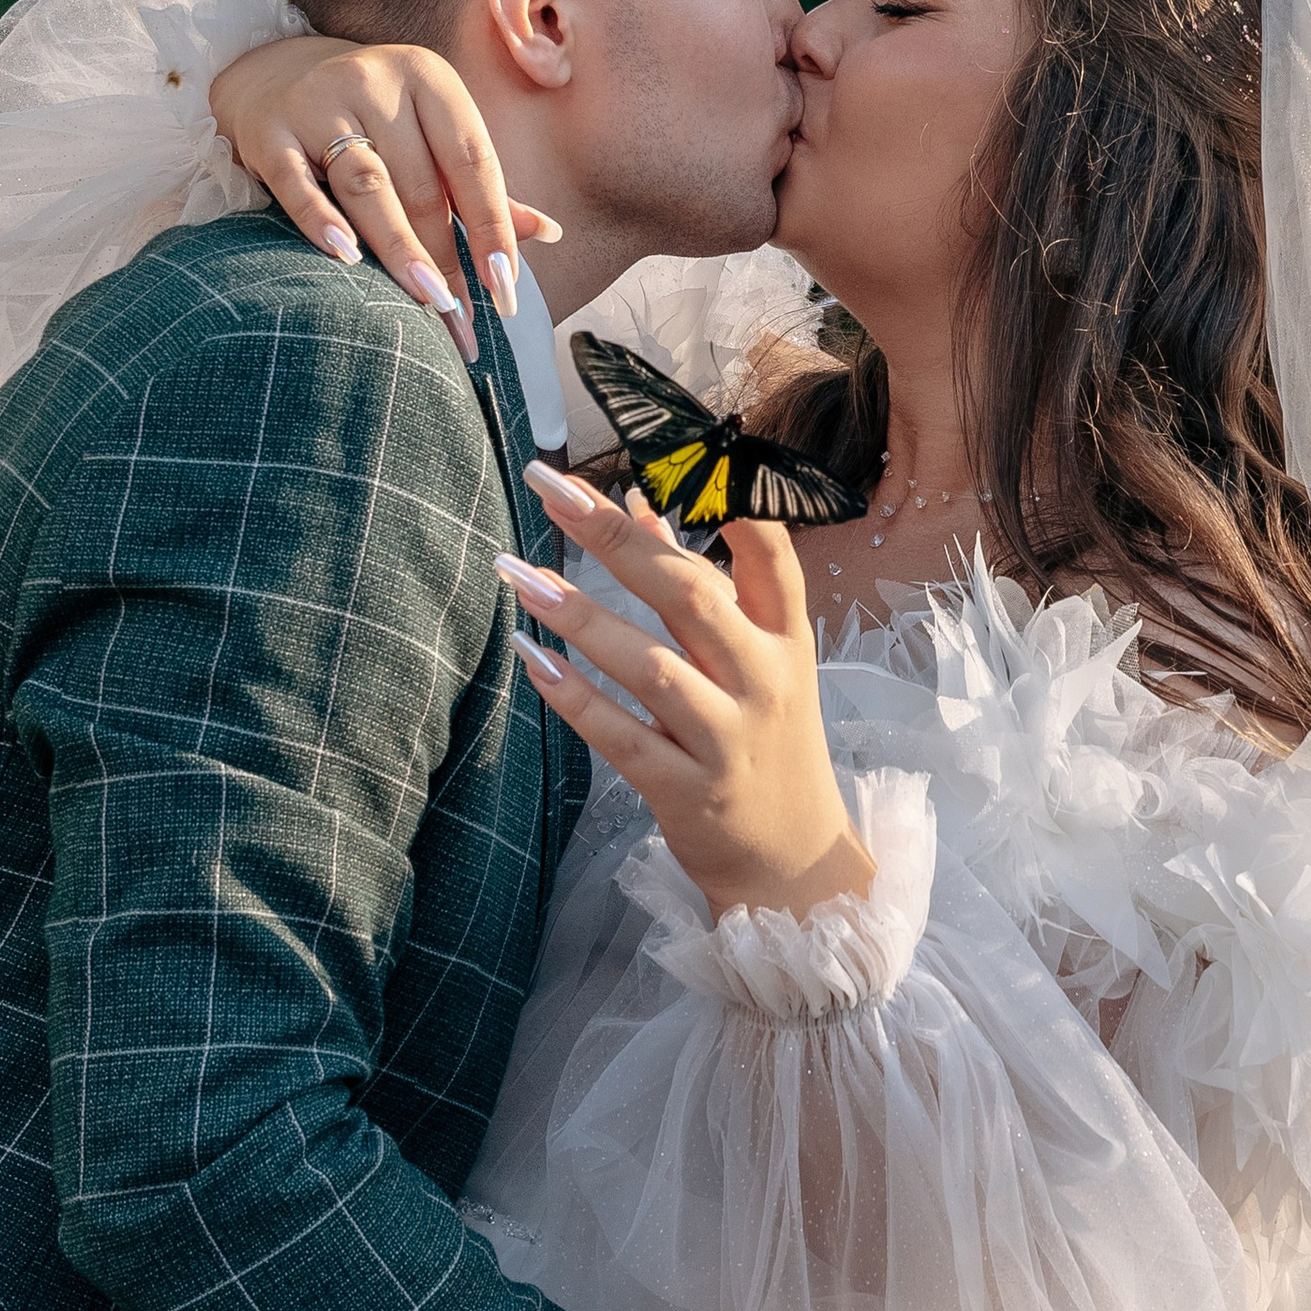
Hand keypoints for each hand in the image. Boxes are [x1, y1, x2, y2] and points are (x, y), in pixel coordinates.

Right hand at [207, 35, 559, 355]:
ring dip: (401, 249)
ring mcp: (319, 103)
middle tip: (463, 319)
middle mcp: (376, 82)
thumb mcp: (431, 132)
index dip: (493, 225)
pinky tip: (347, 261)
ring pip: (368, 185)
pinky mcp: (270, 132)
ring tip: (428, 304)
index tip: (504, 285)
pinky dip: (322, 223)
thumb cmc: (375, 116)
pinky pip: (298, 184)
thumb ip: (480, 184)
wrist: (277, 74)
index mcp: (429, 79)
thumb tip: (548, 234)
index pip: (473, 159)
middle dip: (448, 256)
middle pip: (421, 183)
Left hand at [502, 466, 870, 921]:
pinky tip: (532, 660)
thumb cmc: (764, 737)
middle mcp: (762, 681)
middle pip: (689, 596)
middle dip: (615, 538)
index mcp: (784, 638)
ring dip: (580, 617)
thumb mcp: (752, 658)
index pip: (769, 555)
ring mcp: (726, 738)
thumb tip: (636, 504)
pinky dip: (576, 699)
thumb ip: (700, 582)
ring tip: (517, 574)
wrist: (793, 859)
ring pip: (649, 667)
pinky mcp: (689, 791)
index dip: (729, 501)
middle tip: (550, 489)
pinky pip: (623, 739)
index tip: (671, 450)